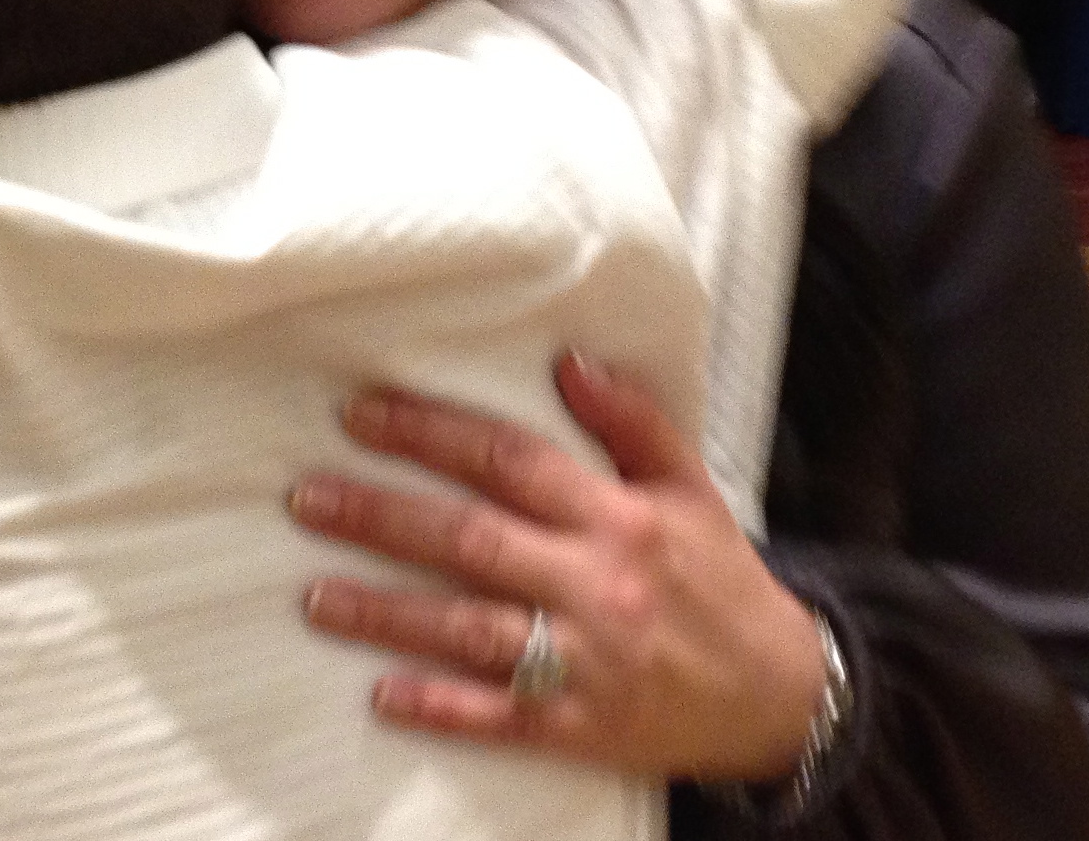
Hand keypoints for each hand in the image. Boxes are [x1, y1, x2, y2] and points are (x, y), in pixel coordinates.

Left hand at [290, 352, 825, 781]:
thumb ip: (630, 419)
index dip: (430, 431)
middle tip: (307, 497)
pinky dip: (439, 706)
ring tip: (315, 594)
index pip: (508, 458)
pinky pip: (498, 716)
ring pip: (469, 628)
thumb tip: (566, 360)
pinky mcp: (581, 728)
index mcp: (618, 515)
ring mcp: (587, 660)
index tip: (361, 414)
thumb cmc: (721, 581)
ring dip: (387, 611)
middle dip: (381, 514)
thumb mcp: (689, 486)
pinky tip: (381, 694)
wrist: (781, 695)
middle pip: (470, 538)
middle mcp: (597, 582)